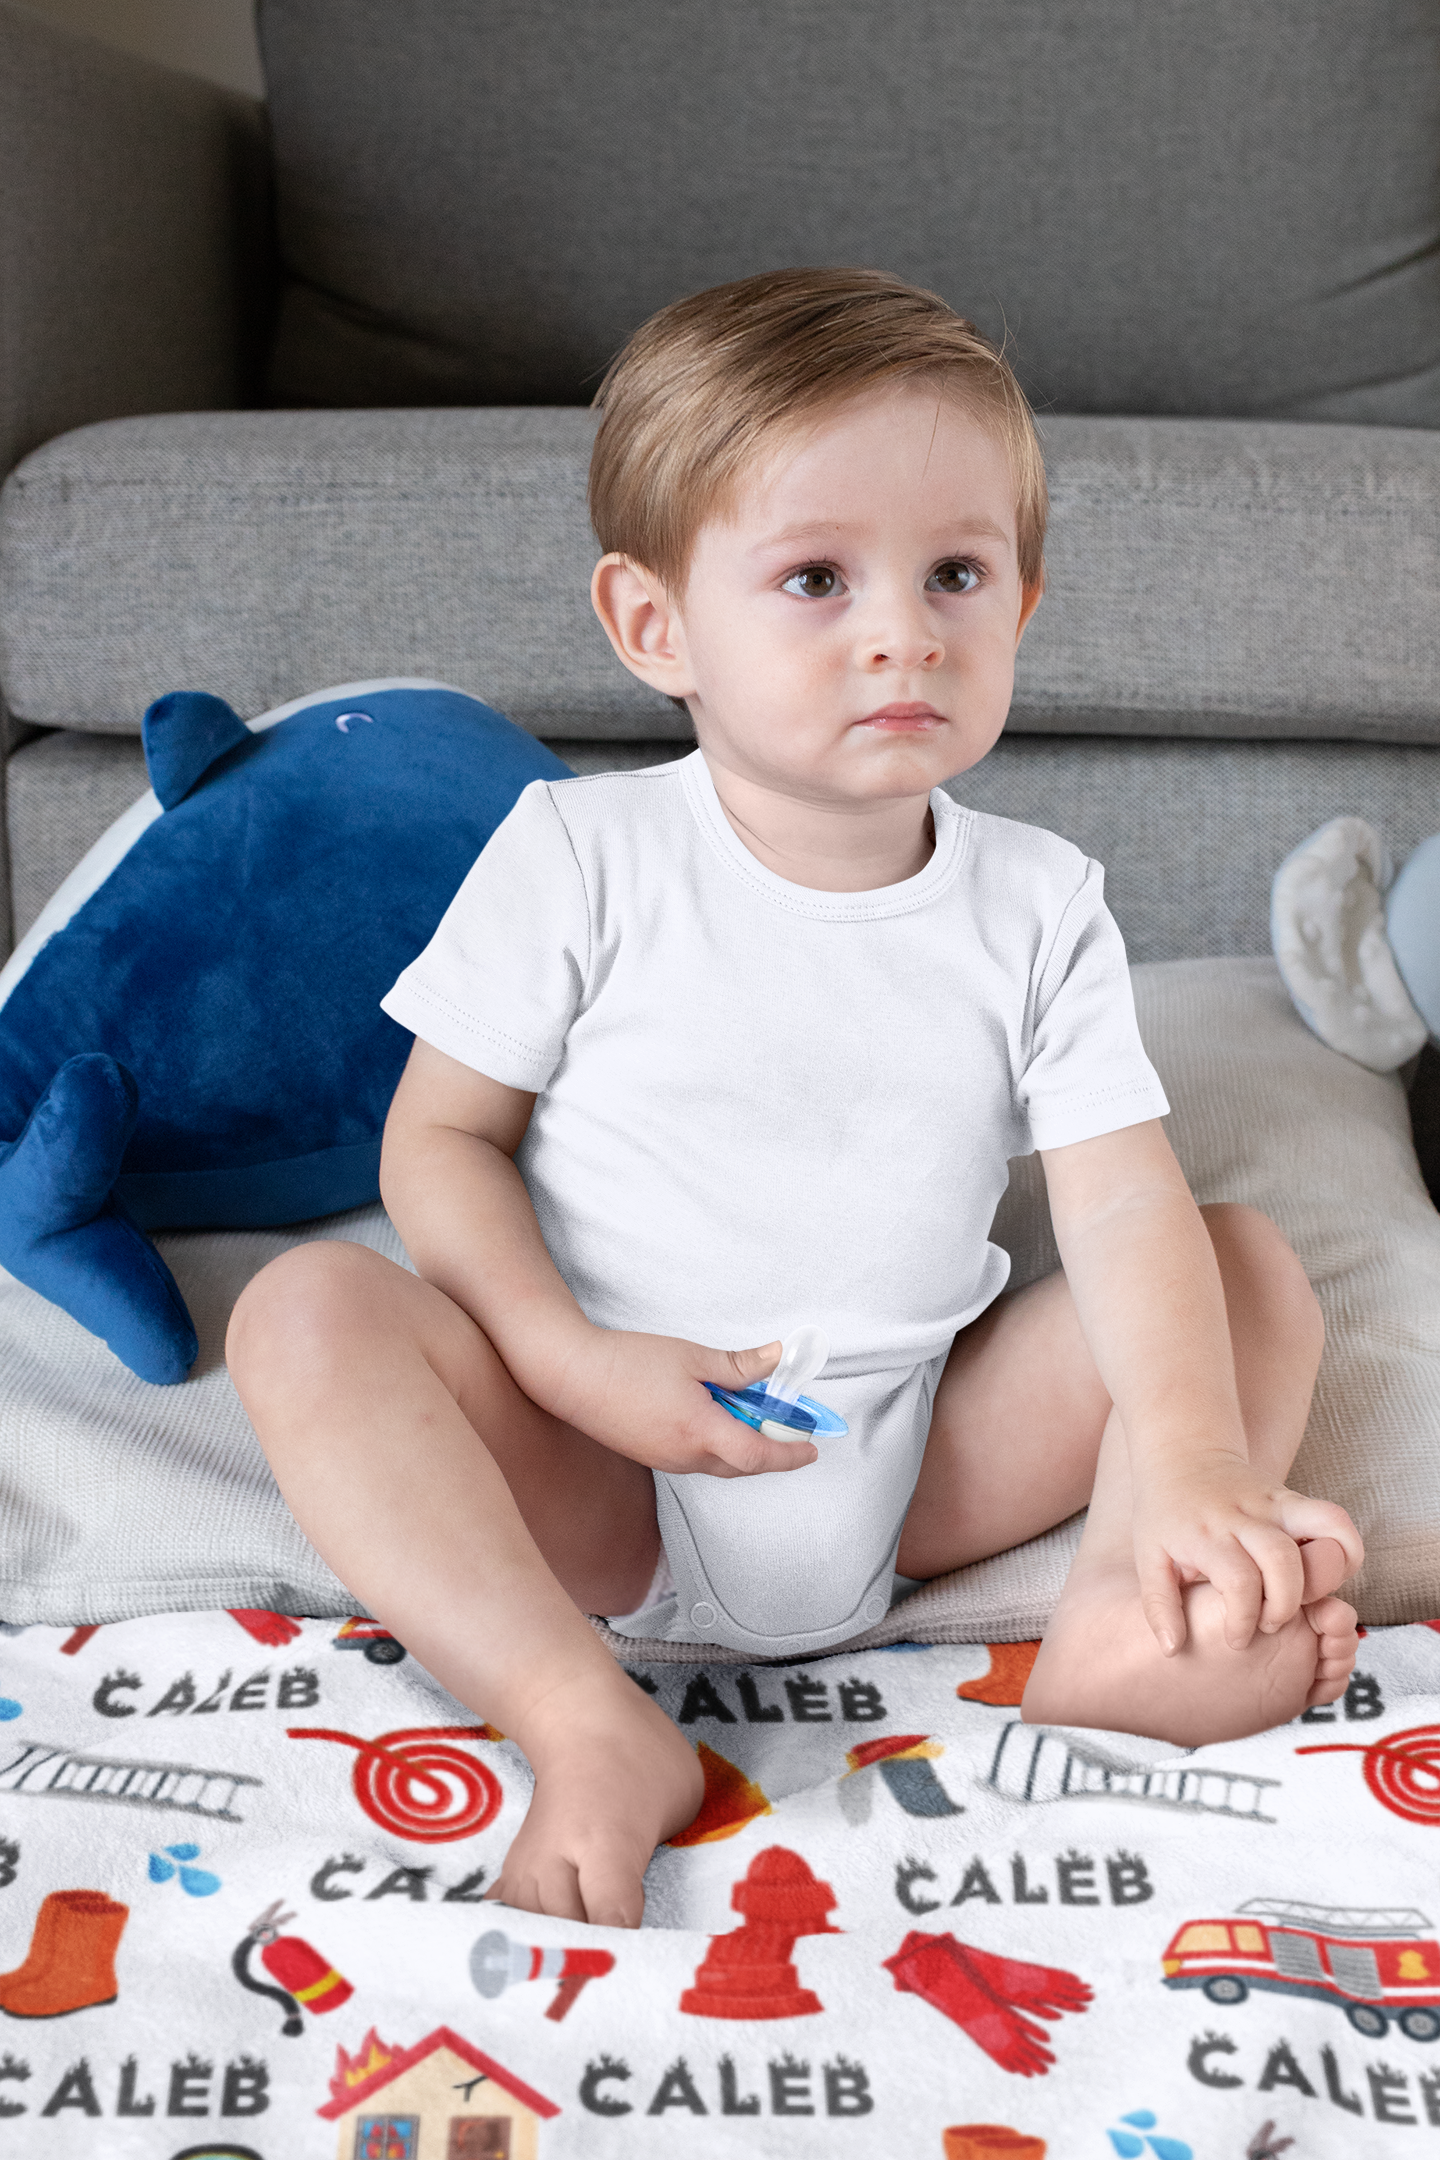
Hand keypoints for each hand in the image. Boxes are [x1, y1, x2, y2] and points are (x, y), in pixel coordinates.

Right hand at [541, 1328, 817, 1478]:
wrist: (570, 1375)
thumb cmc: (627, 1362)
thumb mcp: (691, 1357)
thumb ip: (739, 1365)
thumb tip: (777, 1359)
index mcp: (700, 1431)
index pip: (759, 1454)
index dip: (790, 1453)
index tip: (812, 1447)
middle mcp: (684, 1456)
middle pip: (743, 1465)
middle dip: (772, 1450)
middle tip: (790, 1427)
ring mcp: (665, 1460)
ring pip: (719, 1464)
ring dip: (742, 1446)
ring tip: (750, 1413)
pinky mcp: (651, 1455)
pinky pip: (696, 1459)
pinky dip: (717, 1444)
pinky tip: (714, 1416)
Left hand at [1131, 1452, 1362, 1653]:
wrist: (1184, 1454)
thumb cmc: (1165, 1515)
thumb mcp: (1149, 1558)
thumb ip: (1158, 1605)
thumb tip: (1174, 1649)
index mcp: (1206, 1534)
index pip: (1240, 1581)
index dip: (1244, 1619)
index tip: (1236, 1638)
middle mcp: (1243, 1515)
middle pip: (1284, 1559)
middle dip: (1285, 1605)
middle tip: (1268, 1623)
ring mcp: (1273, 1502)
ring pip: (1322, 1530)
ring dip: (1326, 1575)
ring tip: (1306, 1600)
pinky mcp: (1293, 1498)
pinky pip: (1335, 1519)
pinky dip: (1346, 1549)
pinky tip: (1327, 1575)